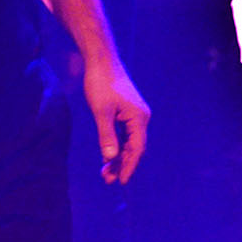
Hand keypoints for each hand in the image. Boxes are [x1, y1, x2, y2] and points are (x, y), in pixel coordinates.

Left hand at [82, 56, 151, 183]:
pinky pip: (124, 133)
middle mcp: (140, 118)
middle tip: (108, 180)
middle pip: (134, 147)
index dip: (129, 166)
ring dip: (118, 156)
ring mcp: (134, 114)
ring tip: (105, 173)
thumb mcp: (101, 111)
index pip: (137, 148)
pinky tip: (107, 155)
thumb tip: (110, 158)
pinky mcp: (126, 111)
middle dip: (122, 164)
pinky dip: (116, 145)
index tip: (121, 181)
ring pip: (128, 141)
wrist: (101, 60)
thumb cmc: (101, 83)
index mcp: (139, 118)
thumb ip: (106, 135)